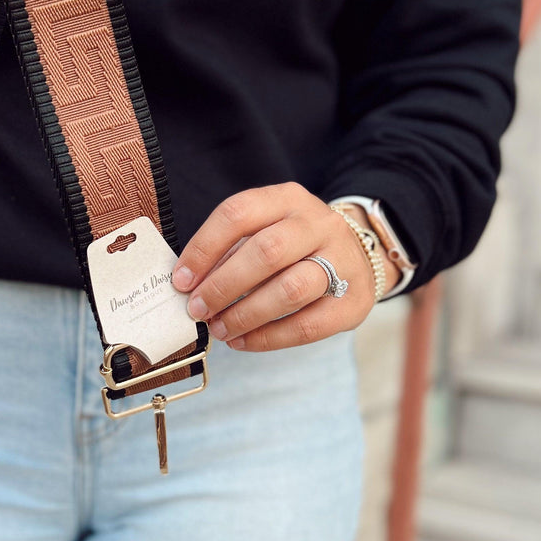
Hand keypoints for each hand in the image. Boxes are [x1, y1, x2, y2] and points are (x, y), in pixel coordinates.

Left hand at [171, 183, 399, 350]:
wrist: (359, 256)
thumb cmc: (295, 247)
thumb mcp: (264, 230)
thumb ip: (230, 252)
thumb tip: (189, 286)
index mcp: (287, 199)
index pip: (239, 213)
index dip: (204, 248)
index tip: (181, 280)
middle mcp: (318, 224)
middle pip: (267, 251)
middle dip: (224, 285)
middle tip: (198, 309)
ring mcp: (343, 260)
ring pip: (290, 289)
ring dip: (246, 314)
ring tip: (220, 329)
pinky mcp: (355, 301)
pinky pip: (308, 325)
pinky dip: (269, 338)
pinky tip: (243, 341)